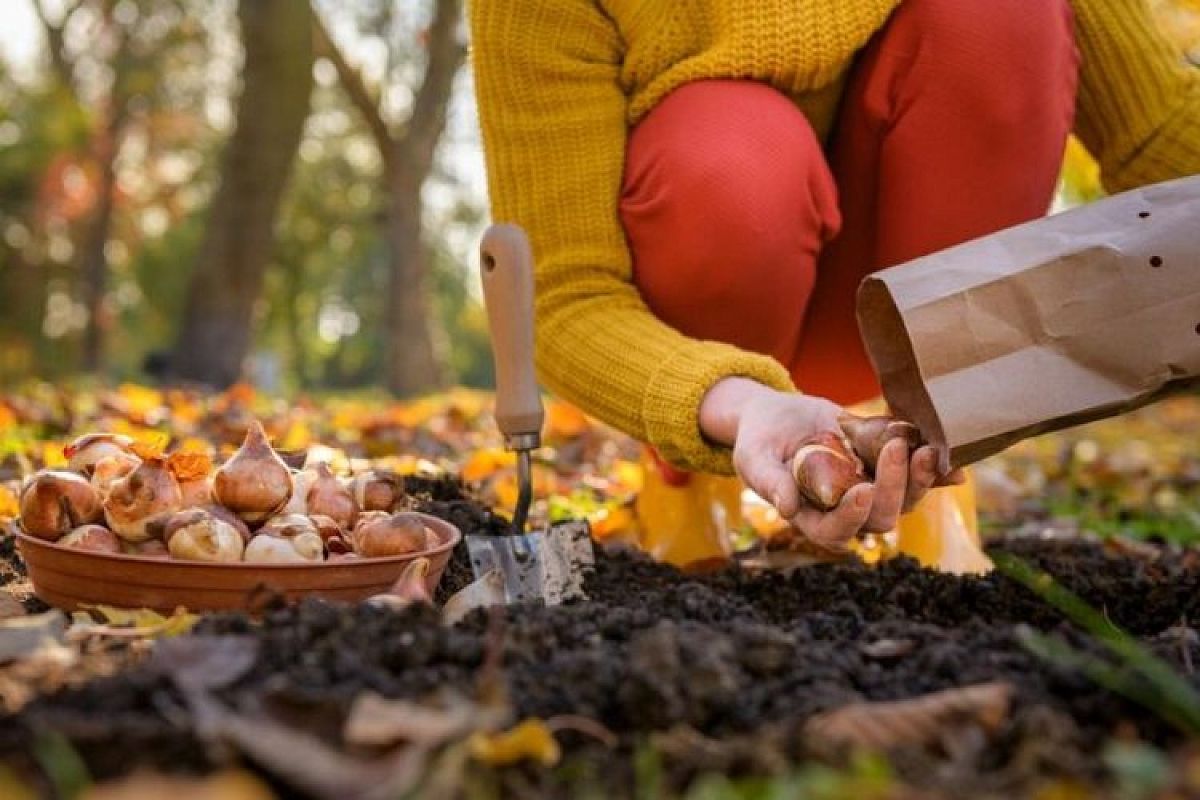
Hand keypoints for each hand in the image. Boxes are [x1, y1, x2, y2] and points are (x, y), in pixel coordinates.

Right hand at [699, 378, 949, 550]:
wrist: (777, 416)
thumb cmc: (759, 441)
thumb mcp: (754, 458)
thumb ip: (769, 481)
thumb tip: (787, 507)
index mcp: (811, 517)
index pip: (835, 531)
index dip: (851, 517)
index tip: (861, 490)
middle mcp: (846, 509)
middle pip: (880, 518)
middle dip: (893, 488)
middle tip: (894, 450)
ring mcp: (869, 488)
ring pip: (905, 500)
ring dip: (920, 479)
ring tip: (925, 448)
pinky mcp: (885, 466)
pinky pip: (915, 473)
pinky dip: (936, 469)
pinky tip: (949, 455)